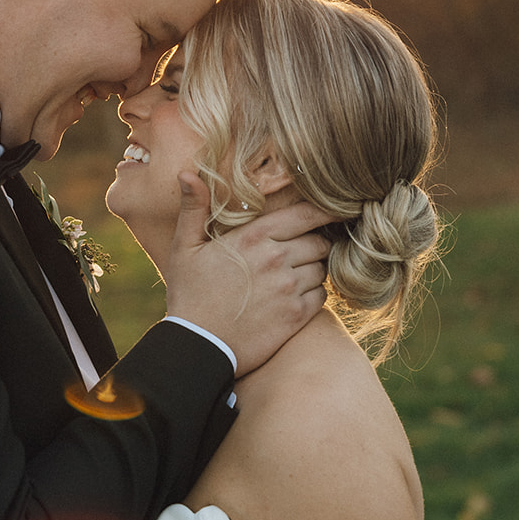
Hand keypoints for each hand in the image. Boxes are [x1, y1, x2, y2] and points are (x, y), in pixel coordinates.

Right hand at [164, 173, 331, 374]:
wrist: (197, 346)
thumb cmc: (189, 294)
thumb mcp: (184, 248)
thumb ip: (193, 208)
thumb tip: (187, 173)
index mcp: (253, 237)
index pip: (306, 215)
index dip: (325, 211)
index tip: (334, 210)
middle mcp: (276, 259)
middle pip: (319, 242)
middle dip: (315, 244)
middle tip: (303, 250)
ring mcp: (288, 289)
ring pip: (322, 269)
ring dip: (314, 269)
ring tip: (295, 275)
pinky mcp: (295, 316)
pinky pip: (322, 296)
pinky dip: (314, 294)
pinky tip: (295, 297)